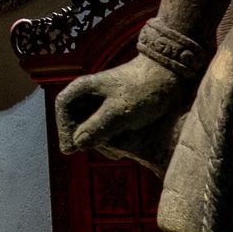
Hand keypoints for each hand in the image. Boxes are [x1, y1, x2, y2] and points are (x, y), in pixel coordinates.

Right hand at [55, 54, 186, 172]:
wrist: (170, 78)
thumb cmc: (143, 90)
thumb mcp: (119, 111)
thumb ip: (96, 128)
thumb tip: (76, 144)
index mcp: (85, 87)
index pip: (63, 107)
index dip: (63, 129)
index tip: (72, 149)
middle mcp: (90, 94)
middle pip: (75, 120)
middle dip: (86, 139)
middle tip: (102, 151)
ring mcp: (102, 103)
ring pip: (91, 127)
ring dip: (101, 142)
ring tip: (118, 153)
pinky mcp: (115, 111)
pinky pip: (105, 128)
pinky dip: (111, 140)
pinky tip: (123, 150)